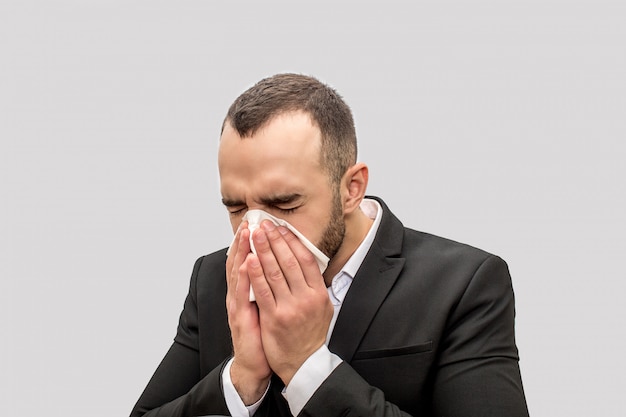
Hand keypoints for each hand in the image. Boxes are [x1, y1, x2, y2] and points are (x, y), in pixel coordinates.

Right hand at [225, 223, 270, 404]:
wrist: (254, 363)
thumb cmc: (263, 335)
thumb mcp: (267, 305)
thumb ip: (268, 287)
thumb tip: (279, 267)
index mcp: (246, 291)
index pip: (246, 260)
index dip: (249, 241)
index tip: (255, 222)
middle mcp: (239, 295)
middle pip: (239, 261)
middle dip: (245, 240)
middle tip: (250, 220)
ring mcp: (237, 305)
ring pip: (238, 273)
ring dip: (242, 251)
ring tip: (246, 232)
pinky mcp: (240, 318)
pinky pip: (242, 294)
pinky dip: (244, 278)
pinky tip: (247, 263)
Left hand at [247, 220, 333, 385]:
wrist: (304, 363)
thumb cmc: (311, 334)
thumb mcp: (324, 308)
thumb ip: (315, 286)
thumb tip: (307, 262)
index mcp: (319, 293)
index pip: (306, 259)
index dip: (292, 241)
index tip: (281, 228)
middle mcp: (307, 298)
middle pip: (289, 261)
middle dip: (274, 240)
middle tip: (264, 224)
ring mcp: (290, 308)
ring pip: (274, 272)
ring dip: (262, 250)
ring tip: (254, 234)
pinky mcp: (274, 318)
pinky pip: (262, 291)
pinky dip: (254, 273)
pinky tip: (248, 259)